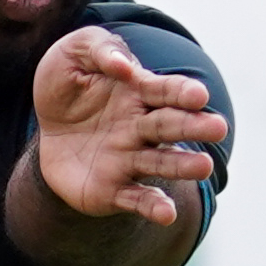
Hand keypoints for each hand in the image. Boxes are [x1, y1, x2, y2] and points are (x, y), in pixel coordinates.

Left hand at [28, 26, 223, 228]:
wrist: (46, 123)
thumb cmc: (67, 79)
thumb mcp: (75, 51)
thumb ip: (101, 50)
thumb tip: (124, 66)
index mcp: (137, 91)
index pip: (165, 91)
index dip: (182, 92)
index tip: (198, 95)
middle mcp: (140, 127)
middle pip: (170, 126)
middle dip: (194, 127)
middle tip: (219, 128)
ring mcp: (128, 159)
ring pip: (161, 163)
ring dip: (183, 166)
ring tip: (204, 167)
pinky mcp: (112, 189)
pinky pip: (136, 199)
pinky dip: (153, 207)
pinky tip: (167, 215)